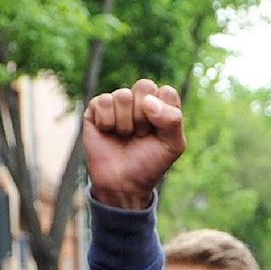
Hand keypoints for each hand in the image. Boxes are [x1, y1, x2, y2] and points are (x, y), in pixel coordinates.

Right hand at [83, 79, 185, 211]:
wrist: (123, 183)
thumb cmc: (149, 163)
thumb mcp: (173, 146)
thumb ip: (173, 120)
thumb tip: (148, 101)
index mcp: (161, 106)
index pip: (166, 92)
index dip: (162, 113)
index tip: (158, 133)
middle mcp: (140, 100)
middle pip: (144, 86)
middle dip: (143, 116)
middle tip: (141, 134)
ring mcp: (117, 103)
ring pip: (122, 95)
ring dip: (125, 122)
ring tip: (125, 136)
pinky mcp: (97, 108)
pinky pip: (103, 101)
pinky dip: (107, 122)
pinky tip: (108, 132)